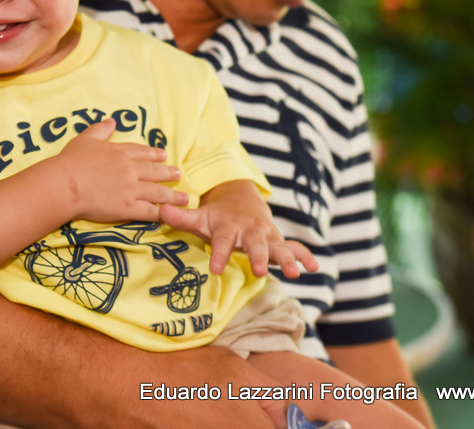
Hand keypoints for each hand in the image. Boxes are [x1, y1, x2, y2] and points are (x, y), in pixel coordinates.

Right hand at [48, 119, 188, 222]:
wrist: (66, 183)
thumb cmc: (71, 161)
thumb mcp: (85, 139)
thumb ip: (100, 130)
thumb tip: (111, 121)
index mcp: (120, 152)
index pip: (142, 152)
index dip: (154, 154)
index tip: (164, 155)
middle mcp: (130, 169)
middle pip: (155, 172)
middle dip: (169, 173)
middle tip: (180, 174)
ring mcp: (131, 189)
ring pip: (157, 192)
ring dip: (173, 195)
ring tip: (185, 197)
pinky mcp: (127, 208)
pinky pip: (148, 211)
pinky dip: (161, 213)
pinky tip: (169, 214)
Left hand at [160, 180, 317, 278]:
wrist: (242, 201)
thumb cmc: (217, 217)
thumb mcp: (199, 216)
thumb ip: (181, 216)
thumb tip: (158, 210)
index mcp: (229, 227)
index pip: (223, 241)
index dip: (219, 254)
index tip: (215, 270)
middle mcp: (250, 231)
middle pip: (255, 245)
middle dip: (258, 257)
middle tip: (259, 271)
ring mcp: (267, 236)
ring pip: (278, 247)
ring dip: (287, 259)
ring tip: (296, 273)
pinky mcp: (279, 241)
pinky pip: (295, 247)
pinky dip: (304, 256)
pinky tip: (315, 267)